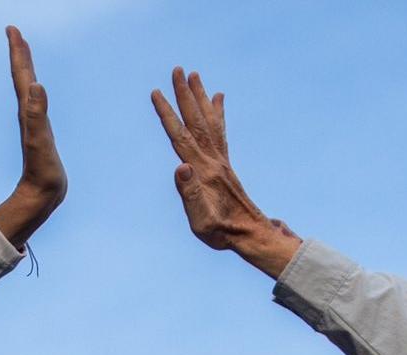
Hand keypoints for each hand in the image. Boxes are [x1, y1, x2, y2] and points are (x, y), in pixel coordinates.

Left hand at [0, 26, 66, 248]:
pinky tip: (36, 90)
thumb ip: (36, 113)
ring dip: (25, 69)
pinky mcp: (40, 131)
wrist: (41, 195)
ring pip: (27, 88)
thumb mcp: (40, 141)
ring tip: (24, 53)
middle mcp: (28, 113)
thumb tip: (35, 85)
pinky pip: (35, 102)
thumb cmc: (42, 171)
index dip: (18, 53)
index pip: (22, 76)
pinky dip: (35, 89)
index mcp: (28, 112)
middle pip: (22, 78)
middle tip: (15, 33)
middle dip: (20, 54)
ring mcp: (33, 122)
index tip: (13, 30)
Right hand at [151, 67, 299, 276]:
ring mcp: (221, 161)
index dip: (167, 114)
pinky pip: (220, 132)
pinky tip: (218, 98)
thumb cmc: (221, 232)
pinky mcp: (225, 165)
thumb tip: (180, 166)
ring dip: (200, 97)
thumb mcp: (201, 221)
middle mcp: (213, 160)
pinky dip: (218, 112)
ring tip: (195, 75)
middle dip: (185, 94)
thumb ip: (190, 194)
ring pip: (209, 121)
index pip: (180, 137)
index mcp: (203, 171)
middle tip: (178, 69)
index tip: (157, 93)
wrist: (250, 234)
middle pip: (196, 120)